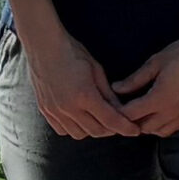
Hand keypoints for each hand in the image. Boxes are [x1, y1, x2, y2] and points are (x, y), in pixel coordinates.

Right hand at [24, 23, 139, 138]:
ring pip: (80, 134)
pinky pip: (63, 130)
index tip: (135, 131)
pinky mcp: (45, 110)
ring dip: (93, 130)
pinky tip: (80, 119)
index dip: (126, 128)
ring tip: (100, 121)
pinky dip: (75, 129)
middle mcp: (69, 107)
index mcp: (84, 95)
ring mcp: (55, 111)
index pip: (111, 120)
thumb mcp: (96, 70)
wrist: (43, 45)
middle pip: (96, 131)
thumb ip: (108, 93)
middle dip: (111, 130)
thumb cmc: (72, 52)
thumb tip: (121, 110)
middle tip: (119, 124)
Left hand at [113, 27, 178, 138]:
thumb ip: (135, 79)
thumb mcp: (155, 63)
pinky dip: (161, 126)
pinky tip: (158, 114)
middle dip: (130, 121)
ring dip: (146, 125)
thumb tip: (116, 88)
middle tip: (123, 109)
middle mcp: (172, 112)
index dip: (118, 112)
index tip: (112, 105)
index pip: (131, 114)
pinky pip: (173, 128)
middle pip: (142, 128)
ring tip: (140, 113)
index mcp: (160, 98)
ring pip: (158, 131)